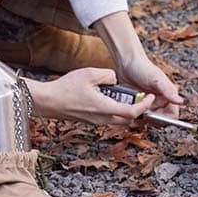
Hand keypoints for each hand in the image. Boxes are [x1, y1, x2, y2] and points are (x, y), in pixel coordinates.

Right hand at [25, 68, 155, 125]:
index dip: (145, 106)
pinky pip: (108, 118)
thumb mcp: (89, 73)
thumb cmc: (65, 88)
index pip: (132, 112)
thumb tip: (114, 79)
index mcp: (104, 108)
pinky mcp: (90, 121)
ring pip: (118, 120)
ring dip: (126, 110)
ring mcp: (95, 122)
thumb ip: (108, 75)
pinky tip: (109, 98)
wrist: (48, 101)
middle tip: (141, 98)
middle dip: (138, 110)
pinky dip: (115, 111)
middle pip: (128, 120)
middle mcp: (102, 119)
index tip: (150, 97)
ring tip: (125, 96)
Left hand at [93, 11, 184, 117]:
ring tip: (133, 106)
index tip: (154, 114)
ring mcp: (147, 104)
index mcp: (167, 96)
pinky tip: (128, 107)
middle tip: (141, 110)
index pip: (172, 115)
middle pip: (158, 120)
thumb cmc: (143, 67)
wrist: (125, 63)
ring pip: (146, 119)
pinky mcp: (136, 105)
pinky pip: (136, 115)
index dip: (164, 118)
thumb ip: (168, 90)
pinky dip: (132, 114)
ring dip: (140, 117)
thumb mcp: (156, 79)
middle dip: (150, 118)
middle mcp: (158, 102)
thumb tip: (180, 101)